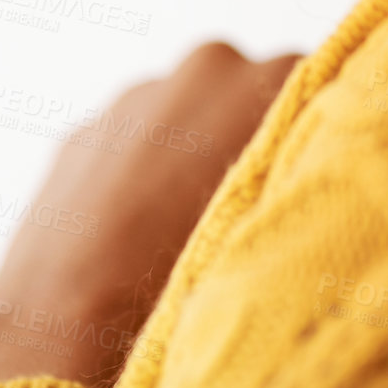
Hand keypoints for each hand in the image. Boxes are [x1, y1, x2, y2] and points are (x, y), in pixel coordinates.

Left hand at [0, 44, 299, 387]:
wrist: (72, 318)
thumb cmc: (190, 273)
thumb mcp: (276, 218)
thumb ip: (298, 165)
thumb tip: (314, 161)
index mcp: (266, 80)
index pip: (316, 83)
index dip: (310, 130)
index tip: (302, 170)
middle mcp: (207, 68)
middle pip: (245, 90)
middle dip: (244, 132)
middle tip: (242, 203)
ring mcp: (138, 95)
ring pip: (180, 115)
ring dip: (184, 152)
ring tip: (181, 229)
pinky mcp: (84, 130)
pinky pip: (124, 143)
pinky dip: (131, 174)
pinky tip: (131, 236)